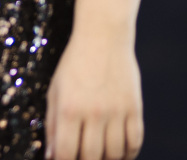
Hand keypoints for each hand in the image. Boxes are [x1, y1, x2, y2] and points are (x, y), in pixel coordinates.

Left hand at [45, 28, 144, 159]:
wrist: (102, 38)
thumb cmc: (73, 65)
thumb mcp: (55, 91)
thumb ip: (52, 124)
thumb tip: (52, 155)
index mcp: (68, 108)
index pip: (66, 152)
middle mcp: (93, 112)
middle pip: (92, 157)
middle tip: (82, 158)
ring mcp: (116, 112)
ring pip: (115, 154)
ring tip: (101, 156)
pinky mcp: (134, 109)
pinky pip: (135, 142)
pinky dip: (128, 154)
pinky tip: (120, 153)